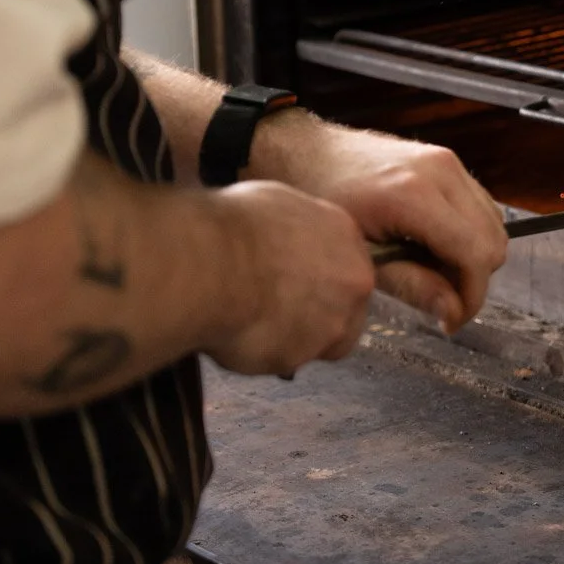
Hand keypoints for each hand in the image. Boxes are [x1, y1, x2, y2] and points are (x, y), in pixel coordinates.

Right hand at [205, 180, 374, 375]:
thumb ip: (297, 230)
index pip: (348, 266)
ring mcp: (331, 323)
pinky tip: (239, 333)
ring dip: (291, 336)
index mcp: (346, 236)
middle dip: (315, 312)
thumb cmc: (233, 225)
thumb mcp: (275, 202)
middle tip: (276, 305)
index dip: (320, 278)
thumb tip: (285, 239)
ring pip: (318, 341)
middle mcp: (352, 281)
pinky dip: (264, 352)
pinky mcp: (300, 357)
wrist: (210, 263)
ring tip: (252, 319)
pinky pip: (284, 360)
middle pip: (344, 308)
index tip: (295, 281)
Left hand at [252, 113, 507, 332]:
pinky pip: (480, 205)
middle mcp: (442, 171)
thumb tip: (452, 313)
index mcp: (415, 195)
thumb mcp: (360, 253)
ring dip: (473, 256)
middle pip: (493, 241)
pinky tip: (431, 246)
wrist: (305, 152)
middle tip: (439, 299)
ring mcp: (448, 161)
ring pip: (493, 223)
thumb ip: (411, 284)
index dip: (471, 297)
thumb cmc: (320, 198)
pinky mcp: (447, 159)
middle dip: (473, 279)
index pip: (476, 255)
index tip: (452, 321)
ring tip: (431, 271)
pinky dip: (468, 233)